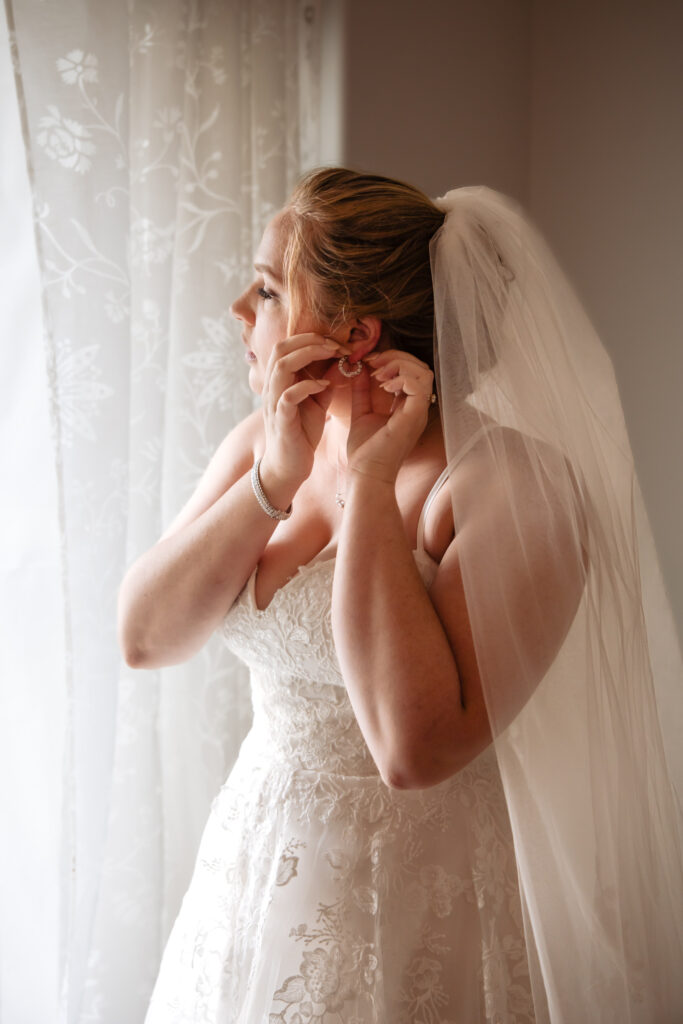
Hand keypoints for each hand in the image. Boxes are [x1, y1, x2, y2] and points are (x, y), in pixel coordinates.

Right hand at [260, 333, 346, 497]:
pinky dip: (307, 386)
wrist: (289, 467)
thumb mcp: (317, 403)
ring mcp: (274, 403)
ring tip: (332, 355)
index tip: (338, 343)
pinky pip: (288, 396)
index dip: (311, 337)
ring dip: (308, 355)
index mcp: (280, 381)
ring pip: (281, 367)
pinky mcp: (281, 421)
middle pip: (281, 348)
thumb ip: (325, 382)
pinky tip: (324, 386)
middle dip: (309, 340)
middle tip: (336, 344)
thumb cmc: (302, 434)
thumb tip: (341, 361)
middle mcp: (272, 388)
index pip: (288, 346)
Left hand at [346, 349, 434, 482]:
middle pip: (421, 368)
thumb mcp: (362, 413)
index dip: (393, 360)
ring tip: (379, 376)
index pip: (413, 372)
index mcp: (407, 407)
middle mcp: (417, 409)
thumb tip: (359, 368)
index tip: (370, 363)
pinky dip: (401, 378)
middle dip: (397, 358)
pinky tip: (383, 387)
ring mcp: (418, 413)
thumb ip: (363, 392)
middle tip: (374, 363)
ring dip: (399, 366)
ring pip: (424, 373)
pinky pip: (419, 386)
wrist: (365, 475)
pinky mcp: (414, 417)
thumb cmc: (365, 452)